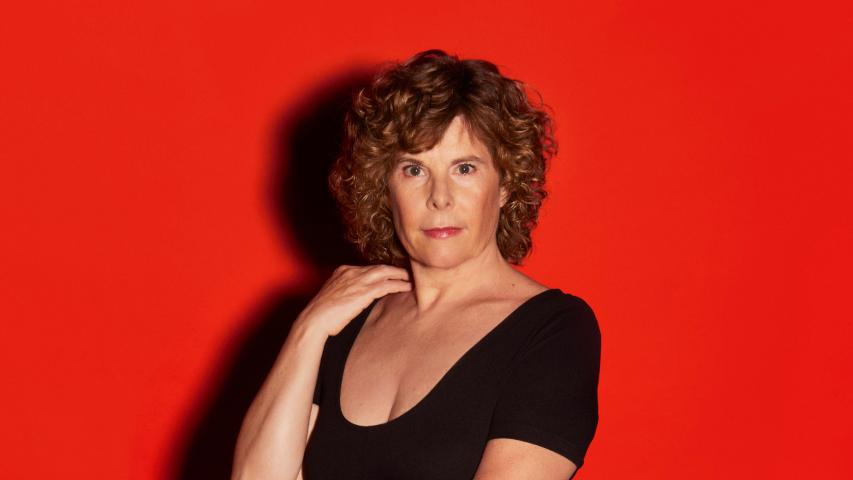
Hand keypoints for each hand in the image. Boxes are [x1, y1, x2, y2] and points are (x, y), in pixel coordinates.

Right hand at [297, 264, 411, 336]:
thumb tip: (357, 299)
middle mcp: (351, 272)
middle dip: (394, 269)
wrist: (314, 320)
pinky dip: (399, 285)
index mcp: (342, 271)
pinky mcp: (364, 291)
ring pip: (385, 273)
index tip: (391, 274)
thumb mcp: (334, 297)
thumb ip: (347, 292)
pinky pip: (387, 285)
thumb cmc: (321, 314)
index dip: (381, 271)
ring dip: (400, 275)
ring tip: (411, 279)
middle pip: (379, 267)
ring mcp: (358, 280)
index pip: (367, 268)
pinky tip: (407, 288)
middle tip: (407, 273)